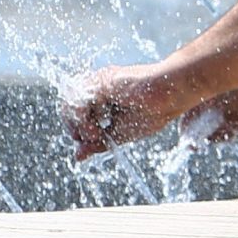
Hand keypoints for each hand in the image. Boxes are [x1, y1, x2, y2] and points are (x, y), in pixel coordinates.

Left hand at [64, 63, 186, 159]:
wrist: (169, 96)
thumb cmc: (153, 113)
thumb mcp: (120, 135)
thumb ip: (97, 144)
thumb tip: (77, 157)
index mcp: (104, 101)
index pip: (77, 114)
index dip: (77, 129)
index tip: (91, 141)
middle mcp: (98, 89)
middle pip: (68, 107)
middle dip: (74, 128)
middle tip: (91, 139)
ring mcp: (99, 83)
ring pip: (70, 102)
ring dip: (77, 124)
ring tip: (94, 135)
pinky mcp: (101, 80)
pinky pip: (78, 97)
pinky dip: (81, 117)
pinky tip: (95, 128)